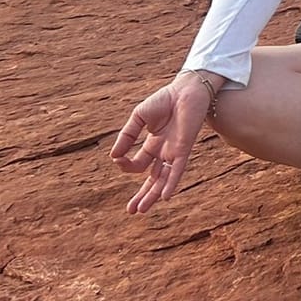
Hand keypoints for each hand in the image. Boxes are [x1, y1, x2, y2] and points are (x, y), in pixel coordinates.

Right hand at [110, 76, 214, 214]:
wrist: (186, 90)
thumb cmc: (165, 99)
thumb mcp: (138, 117)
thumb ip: (127, 136)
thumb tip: (114, 157)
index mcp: (153, 143)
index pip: (138, 163)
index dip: (125, 165)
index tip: (118, 160)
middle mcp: (164, 150)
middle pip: (152, 178)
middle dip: (142, 195)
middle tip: (131, 211)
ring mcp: (175, 151)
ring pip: (163, 179)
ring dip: (152, 195)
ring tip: (141, 210)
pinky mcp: (184, 148)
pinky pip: (177, 169)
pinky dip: (170, 183)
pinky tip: (164, 197)